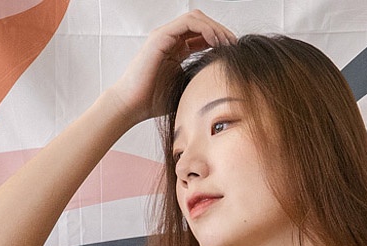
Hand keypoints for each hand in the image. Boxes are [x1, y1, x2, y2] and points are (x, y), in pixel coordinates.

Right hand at [110, 10, 237, 126]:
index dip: (220, 40)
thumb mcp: (185, 90)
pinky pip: (187, 23)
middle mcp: (170, 39)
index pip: (202, 36)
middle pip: (201, 23)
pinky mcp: (160, 37)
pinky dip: (204, 29)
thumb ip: (199, 82)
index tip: (234, 52)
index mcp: (176, 50)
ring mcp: (164, 36)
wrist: (131, 106)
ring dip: (215, 28)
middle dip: (221, 31)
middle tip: (235, 44)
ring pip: (195, 19)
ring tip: (227, 42)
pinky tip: (215, 42)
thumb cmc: (153, 103)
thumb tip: (222, 88)